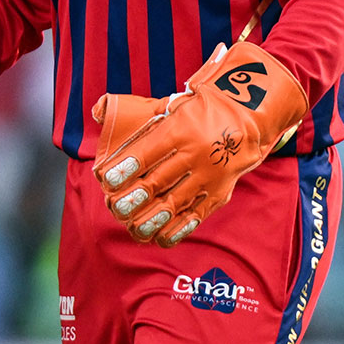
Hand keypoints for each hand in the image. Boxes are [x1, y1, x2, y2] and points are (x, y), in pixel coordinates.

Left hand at [91, 42, 308, 246]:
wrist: (245, 117)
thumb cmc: (196, 113)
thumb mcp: (171, 106)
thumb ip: (136, 112)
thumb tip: (97, 111)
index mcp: (179, 130)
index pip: (147, 152)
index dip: (125, 166)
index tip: (106, 178)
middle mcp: (195, 154)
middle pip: (160, 180)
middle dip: (136, 196)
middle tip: (117, 208)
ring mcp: (209, 175)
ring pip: (177, 201)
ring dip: (154, 218)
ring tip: (135, 229)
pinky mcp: (220, 191)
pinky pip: (198, 214)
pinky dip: (179, 228)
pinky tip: (161, 238)